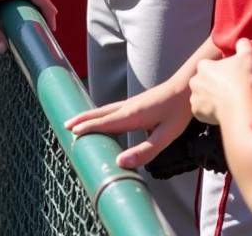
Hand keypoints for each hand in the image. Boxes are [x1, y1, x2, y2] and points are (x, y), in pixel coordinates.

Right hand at [65, 77, 191, 170]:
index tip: (72, 132)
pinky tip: (100, 118)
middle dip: (82, 119)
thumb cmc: (177, 112)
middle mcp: (128, 107)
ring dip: (88, 115)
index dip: (88, 128)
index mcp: (132, 115)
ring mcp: (131, 104)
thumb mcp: (166, 136)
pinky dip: (99, 114)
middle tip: (65, 126)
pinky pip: (111, 109)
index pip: (105, 123)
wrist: (186, 88)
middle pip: (100, 113)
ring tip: (75, 121)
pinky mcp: (135, 104)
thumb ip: (145, 151)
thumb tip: (121, 162)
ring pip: (104, 110)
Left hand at [189, 39, 251, 124]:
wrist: (241, 107)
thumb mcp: (248, 56)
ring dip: (213, 100)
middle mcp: (195, 81)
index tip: (234, 77)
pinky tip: (224, 113)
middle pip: (206, 82)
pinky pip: (204, 113)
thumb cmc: (243, 80)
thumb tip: (242, 42)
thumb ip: (243, 45)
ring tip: (229, 104)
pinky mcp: (197, 113)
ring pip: (204, 98)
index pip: (211, 66)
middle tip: (231, 91)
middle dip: (215, 86)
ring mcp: (195, 98)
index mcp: (203, 65)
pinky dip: (211, 114)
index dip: (223, 72)